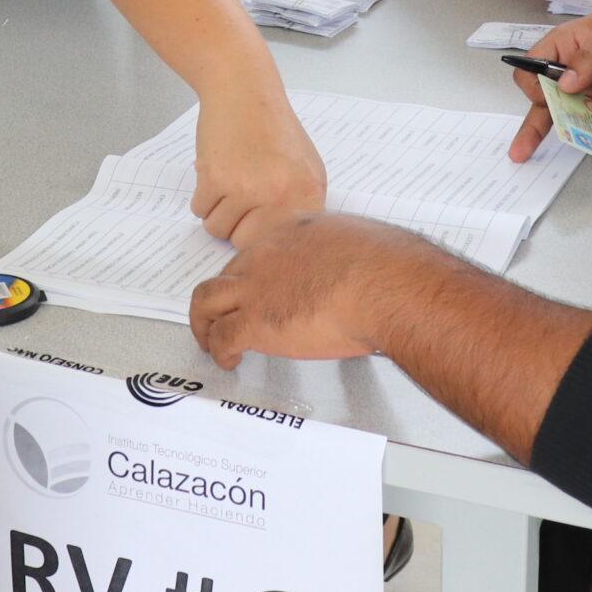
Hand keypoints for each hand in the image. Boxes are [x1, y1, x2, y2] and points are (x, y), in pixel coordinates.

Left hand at [190, 212, 424, 368]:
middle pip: (230, 273)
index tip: (260, 290)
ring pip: (207, 300)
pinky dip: (219, 351)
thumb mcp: (362, 243)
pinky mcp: (255, 322)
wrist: (383, 285)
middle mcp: (265, 254)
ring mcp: (256, 287)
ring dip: (205, 322)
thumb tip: (357, 272)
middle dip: (228, 298)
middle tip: (231, 317)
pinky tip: (230, 361)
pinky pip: (222, 337)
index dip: (255, 274)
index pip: (259, 251)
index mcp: (293, 231)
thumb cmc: (386, 266)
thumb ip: (347, 254)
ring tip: (211, 340)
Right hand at [193, 86, 327, 247]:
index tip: (256, 227)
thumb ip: (299, 209)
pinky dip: (202, 197)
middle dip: (236, 227)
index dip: (262, 239)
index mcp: (308, 195)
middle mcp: (281, 195)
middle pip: (244, 243)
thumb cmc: (275, 130)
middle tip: (240, 201)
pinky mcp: (215, 178)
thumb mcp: (307, 169)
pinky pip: (199, 210)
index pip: (281, 245)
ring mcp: (247, 188)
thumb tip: (280, 247)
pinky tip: (216, 173)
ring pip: (217, 229)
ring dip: (217, 212)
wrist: (244, 93)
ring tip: (229, 185)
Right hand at [508, 10, 591, 160]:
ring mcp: (589, 100)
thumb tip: (565, 82)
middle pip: (543, 106)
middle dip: (537, 130)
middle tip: (522, 151)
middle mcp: (572, 76)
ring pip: (582, 123)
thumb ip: (590, 57)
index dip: (535, 86)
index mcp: (567, 47)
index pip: (532, 69)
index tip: (550, 96)